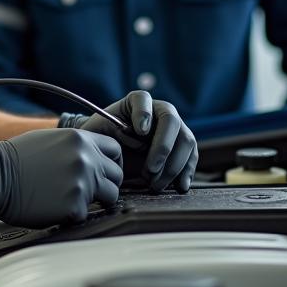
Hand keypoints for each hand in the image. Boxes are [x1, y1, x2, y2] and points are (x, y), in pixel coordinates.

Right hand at [0, 128, 123, 227]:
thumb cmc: (15, 158)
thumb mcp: (51, 138)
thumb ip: (76, 145)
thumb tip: (93, 154)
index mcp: (81, 139)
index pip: (115, 150)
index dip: (112, 162)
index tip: (105, 170)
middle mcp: (86, 159)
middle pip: (117, 174)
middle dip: (107, 183)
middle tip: (92, 189)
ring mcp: (82, 183)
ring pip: (110, 196)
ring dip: (96, 200)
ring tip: (75, 199)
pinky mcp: (74, 206)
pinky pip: (86, 213)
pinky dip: (74, 214)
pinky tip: (58, 207)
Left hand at [60, 91, 197, 192]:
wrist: (114, 153)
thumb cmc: (103, 142)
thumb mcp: (95, 135)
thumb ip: (97, 134)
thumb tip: (106, 143)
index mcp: (135, 102)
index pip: (142, 99)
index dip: (144, 113)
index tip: (140, 132)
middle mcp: (159, 110)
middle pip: (171, 121)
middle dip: (162, 148)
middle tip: (149, 171)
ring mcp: (174, 127)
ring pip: (185, 140)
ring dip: (173, 165)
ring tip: (155, 185)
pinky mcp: (183, 145)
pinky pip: (192, 156)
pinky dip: (187, 172)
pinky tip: (179, 187)